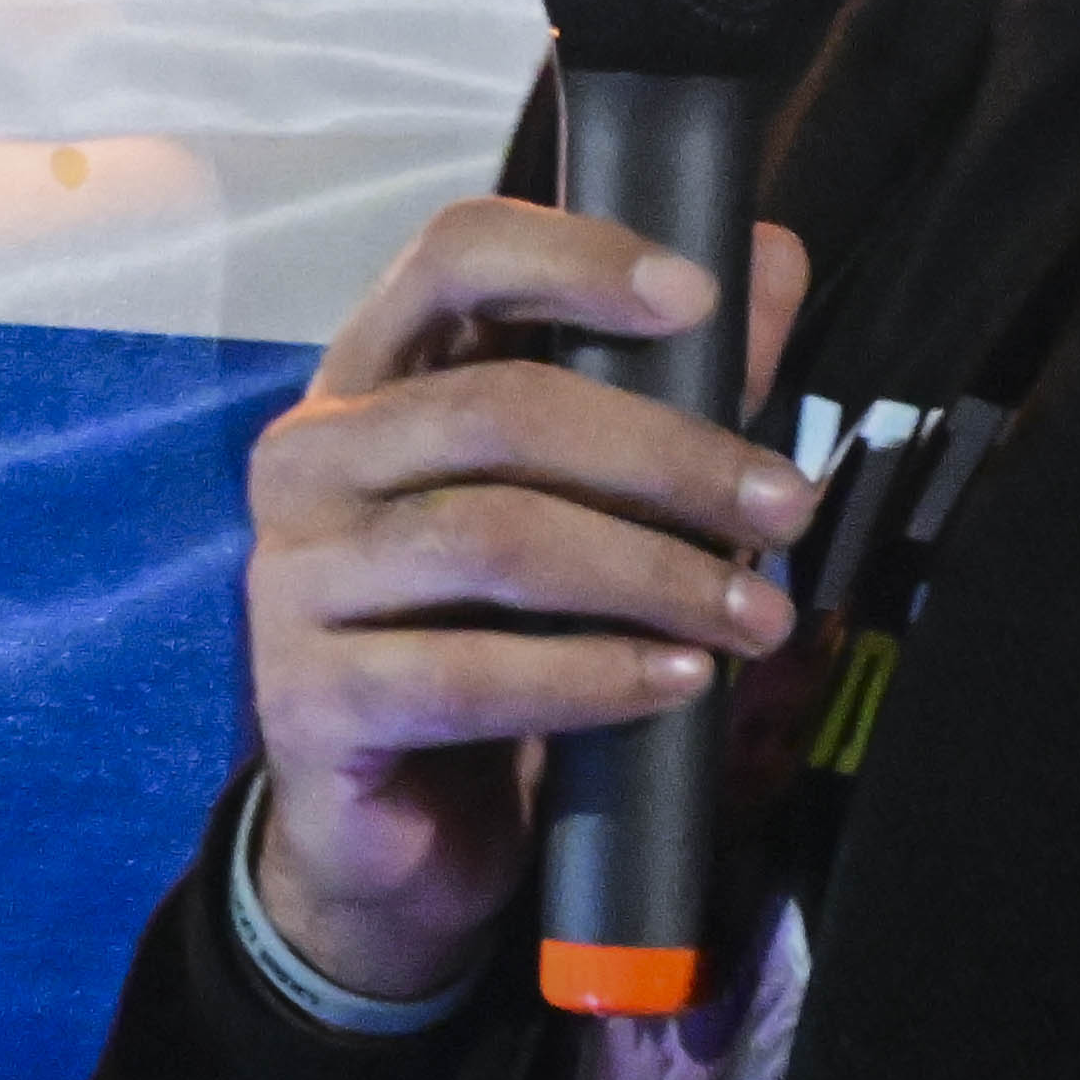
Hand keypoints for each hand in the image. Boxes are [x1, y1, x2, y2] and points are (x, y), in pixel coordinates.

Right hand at [238, 205, 815, 1008]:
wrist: (399, 822)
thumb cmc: (496, 631)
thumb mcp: (587, 500)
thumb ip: (671, 388)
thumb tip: (773, 257)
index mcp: (373, 383)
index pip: (448, 259)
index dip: (571, 256)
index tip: (697, 297)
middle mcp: (309, 459)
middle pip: (494, 411)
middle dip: (667, 456)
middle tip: (787, 509)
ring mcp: (292, 578)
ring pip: (489, 539)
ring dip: (653, 575)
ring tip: (760, 621)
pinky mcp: (305, 696)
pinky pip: (463, 675)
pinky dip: (592, 678)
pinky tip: (675, 684)